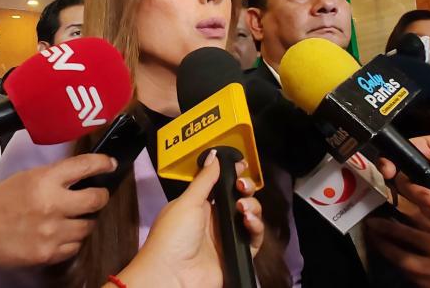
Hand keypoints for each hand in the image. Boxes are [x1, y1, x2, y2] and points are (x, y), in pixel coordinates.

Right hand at [0, 153, 115, 284]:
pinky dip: (71, 239)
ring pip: (88, 225)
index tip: (110, 164)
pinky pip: (75, 245)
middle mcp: (52, 205)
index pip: (85, 166)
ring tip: (70, 217)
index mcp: (44, 180)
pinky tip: (59, 233)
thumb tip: (81, 174)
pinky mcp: (50, 253)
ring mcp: (52, 232)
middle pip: (97, 199)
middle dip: (101, 196)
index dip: (103, 164)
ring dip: (84, 220)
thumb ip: (54, 176)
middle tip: (98, 195)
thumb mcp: (26, 178)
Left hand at [109, 150, 262, 287]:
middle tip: (242, 186)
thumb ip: (205, 179)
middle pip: (239, 198)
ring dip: (252, 206)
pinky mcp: (237, 254)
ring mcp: (226, 237)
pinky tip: (249, 221)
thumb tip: (214, 155)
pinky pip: (254, 238)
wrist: (173, 274)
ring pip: (250, 216)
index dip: (233, 175)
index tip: (241, 165)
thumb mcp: (188, 202)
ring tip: (244, 207)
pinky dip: (256, 228)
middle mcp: (214, 220)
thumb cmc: (173, 235)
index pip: (221, 185)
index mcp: (199, 205)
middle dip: (245, 189)